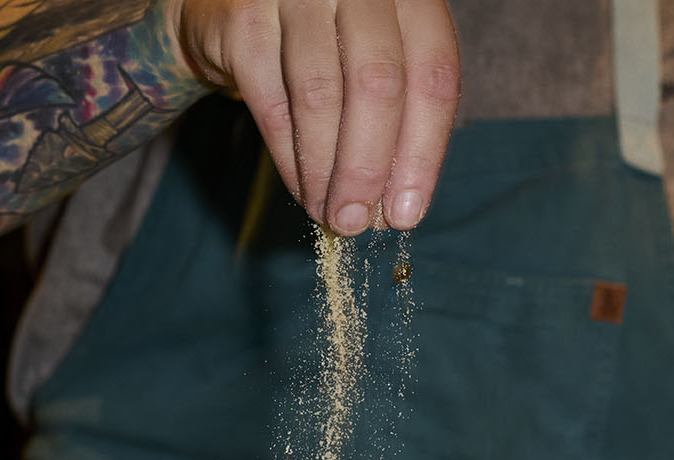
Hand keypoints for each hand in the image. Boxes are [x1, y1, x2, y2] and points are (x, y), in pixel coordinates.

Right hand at [170, 0, 460, 232]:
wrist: (240, 2)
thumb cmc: (327, 39)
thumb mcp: (374, 59)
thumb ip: (395, 117)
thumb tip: (393, 207)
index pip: (433, 74)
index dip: (423, 152)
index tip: (406, 213)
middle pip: (379, 84)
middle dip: (369, 167)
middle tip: (358, 223)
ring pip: (321, 97)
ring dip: (326, 170)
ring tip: (330, 215)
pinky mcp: (246, 18)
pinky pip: (272, 103)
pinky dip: (290, 158)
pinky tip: (303, 189)